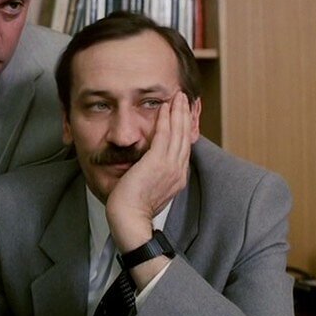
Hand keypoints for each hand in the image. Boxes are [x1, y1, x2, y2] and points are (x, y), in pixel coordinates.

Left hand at [106, 91, 192, 252]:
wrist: (129, 219)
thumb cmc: (133, 209)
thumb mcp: (150, 190)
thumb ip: (154, 175)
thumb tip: (150, 166)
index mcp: (177, 178)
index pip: (183, 148)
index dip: (185, 129)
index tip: (183, 115)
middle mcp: (178, 171)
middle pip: (185, 137)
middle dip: (186, 115)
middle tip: (185, 98)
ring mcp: (169, 166)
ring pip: (178, 132)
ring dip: (179, 112)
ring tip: (178, 96)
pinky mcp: (157, 162)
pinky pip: (164, 135)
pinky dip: (166, 119)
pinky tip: (165, 107)